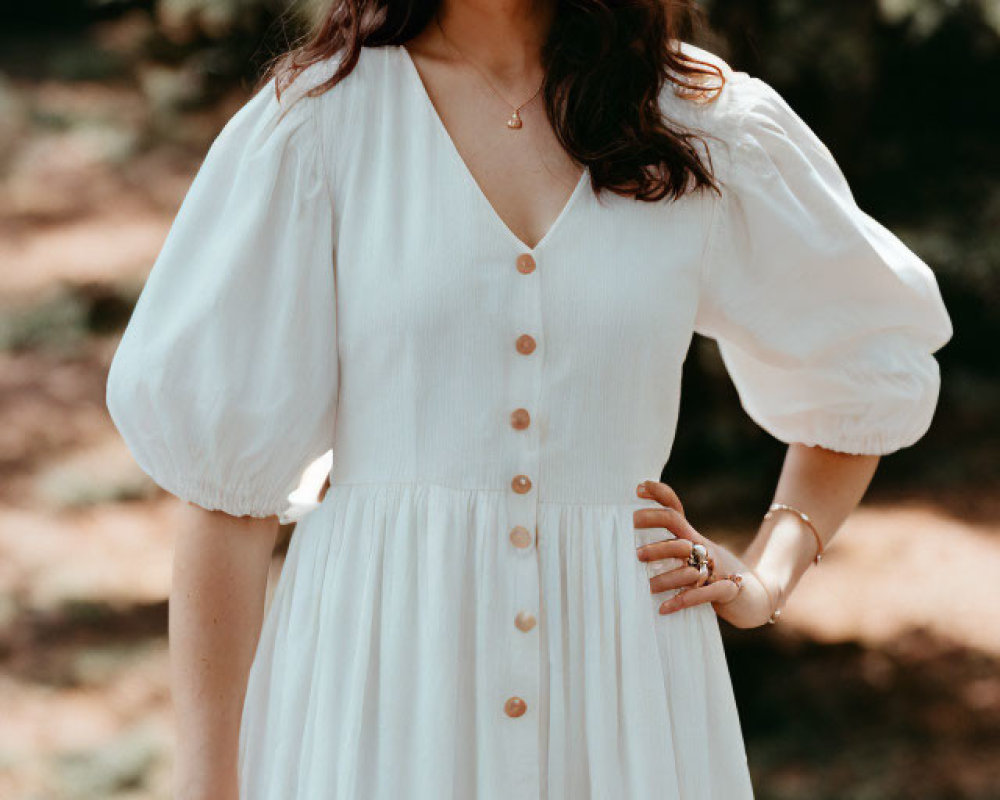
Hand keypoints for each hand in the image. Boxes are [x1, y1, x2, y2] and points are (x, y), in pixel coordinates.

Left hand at [634, 480, 775, 628]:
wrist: (757, 597)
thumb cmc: (717, 576)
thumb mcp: (695, 558)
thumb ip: (670, 550)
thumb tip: (631, 549)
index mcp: (694, 538)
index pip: (675, 508)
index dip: (659, 494)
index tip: (638, 487)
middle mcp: (704, 548)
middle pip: (677, 531)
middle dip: (654, 530)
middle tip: (633, 548)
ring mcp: (717, 568)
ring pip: (689, 566)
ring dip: (666, 576)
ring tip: (647, 585)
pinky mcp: (727, 589)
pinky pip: (704, 593)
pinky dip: (683, 600)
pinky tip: (664, 608)